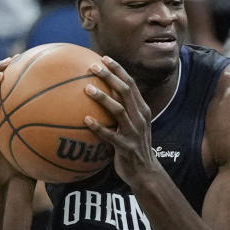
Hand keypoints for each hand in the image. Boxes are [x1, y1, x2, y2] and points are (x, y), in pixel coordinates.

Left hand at [84, 57, 162, 187]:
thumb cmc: (132, 146)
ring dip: (103, 98)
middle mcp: (140, 117)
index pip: (131, 84)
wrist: (144, 171)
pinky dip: (98, 128)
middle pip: (126, 91)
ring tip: (86, 89)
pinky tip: (85, 121)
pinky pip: (110, 136)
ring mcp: (134, 132)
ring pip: (119, 110)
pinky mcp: (127, 147)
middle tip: (93, 66)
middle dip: (110, 76)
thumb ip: (120, 111)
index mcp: (141, 109)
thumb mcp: (131, 125)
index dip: (118, 70)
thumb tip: (97, 96)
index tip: (104, 58)